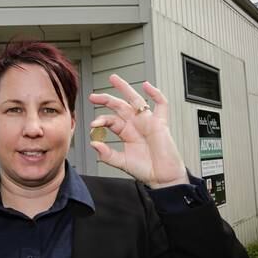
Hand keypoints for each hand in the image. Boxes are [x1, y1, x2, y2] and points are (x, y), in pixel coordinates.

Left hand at [88, 74, 187, 188]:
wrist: (163, 178)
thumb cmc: (146, 170)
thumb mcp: (122, 162)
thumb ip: (107, 154)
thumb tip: (94, 144)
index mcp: (126, 132)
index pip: (111, 120)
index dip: (101, 120)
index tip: (93, 124)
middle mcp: (136, 124)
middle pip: (120, 106)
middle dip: (106, 99)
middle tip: (93, 96)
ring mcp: (147, 122)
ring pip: (136, 100)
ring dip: (125, 88)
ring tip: (114, 79)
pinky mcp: (160, 123)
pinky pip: (161, 105)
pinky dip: (156, 94)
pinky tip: (147, 86)